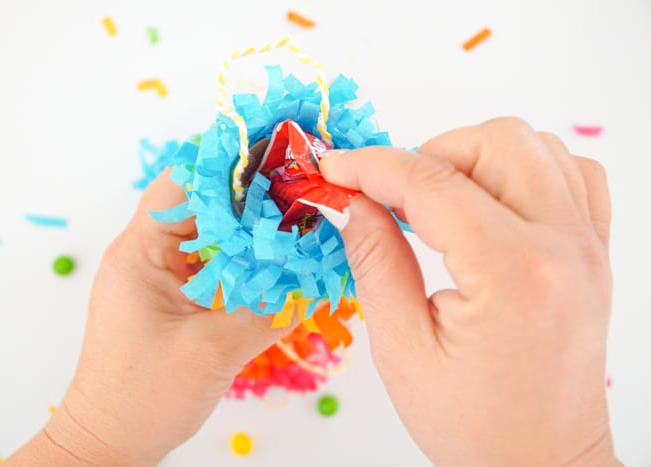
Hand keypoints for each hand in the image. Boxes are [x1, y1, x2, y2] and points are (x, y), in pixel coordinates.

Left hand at [6, 170, 290, 465]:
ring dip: (246, 231)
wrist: (110, 442)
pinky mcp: (171, 300)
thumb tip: (315, 281)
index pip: (182, 184)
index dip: (228, 166)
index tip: (275, 160)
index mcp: (140, 253)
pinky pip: (210, 266)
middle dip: (247, 197)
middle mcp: (146, 256)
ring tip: (293, 222)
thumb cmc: (144, 397)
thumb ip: (270, 311)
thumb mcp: (215, 350)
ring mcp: (158, 278)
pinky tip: (274, 266)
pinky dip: (241, 262)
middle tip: (296, 192)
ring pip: (208, 236)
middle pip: (200, 206)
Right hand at [320, 118, 618, 465]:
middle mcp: (563, 247)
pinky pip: (573, 174)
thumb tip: (349, 200)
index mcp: (513, 274)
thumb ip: (375, 260)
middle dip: (428, 155)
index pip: (432, 183)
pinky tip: (492, 204)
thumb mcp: (402, 349)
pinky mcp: (595, 253)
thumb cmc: (473, 425)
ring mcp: (589, 246)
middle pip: (497, 141)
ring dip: (475, 159)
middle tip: (391, 198)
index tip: (335, 171)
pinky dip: (525, 170)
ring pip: (536, 145)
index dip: (371, 167)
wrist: (542, 463)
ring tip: (437, 204)